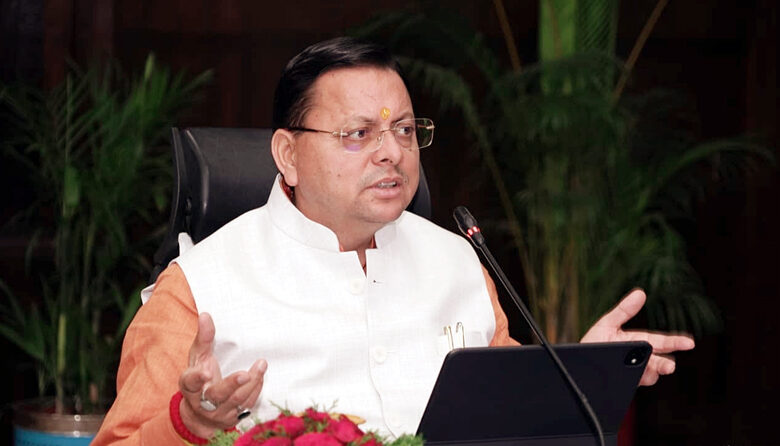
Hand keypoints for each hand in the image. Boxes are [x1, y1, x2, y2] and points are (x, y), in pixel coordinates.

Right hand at [178, 313, 266, 438]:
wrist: (201, 414)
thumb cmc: (200, 379)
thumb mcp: (198, 358)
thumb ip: (203, 339)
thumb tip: (206, 315)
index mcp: (190, 387)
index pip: (190, 383)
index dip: (196, 378)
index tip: (205, 372)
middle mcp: (203, 403)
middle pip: (217, 395)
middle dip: (232, 384)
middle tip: (244, 374)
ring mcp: (219, 413)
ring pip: (236, 400)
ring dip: (251, 382)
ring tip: (261, 365)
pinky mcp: (233, 418)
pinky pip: (247, 405)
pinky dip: (256, 389)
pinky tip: (260, 375)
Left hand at [580, 289, 694, 385]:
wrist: (577, 363)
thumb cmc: (593, 342)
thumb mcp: (607, 324)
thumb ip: (624, 311)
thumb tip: (641, 292)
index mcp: (638, 341)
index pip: (661, 341)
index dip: (675, 342)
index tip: (689, 343)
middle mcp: (639, 357)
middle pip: (658, 360)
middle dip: (664, 363)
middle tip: (669, 367)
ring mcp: (633, 371)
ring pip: (651, 373)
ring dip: (652, 371)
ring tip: (650, 370)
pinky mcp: (626, 382)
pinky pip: (638, 382)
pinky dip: (640, 379)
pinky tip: (639, 375)